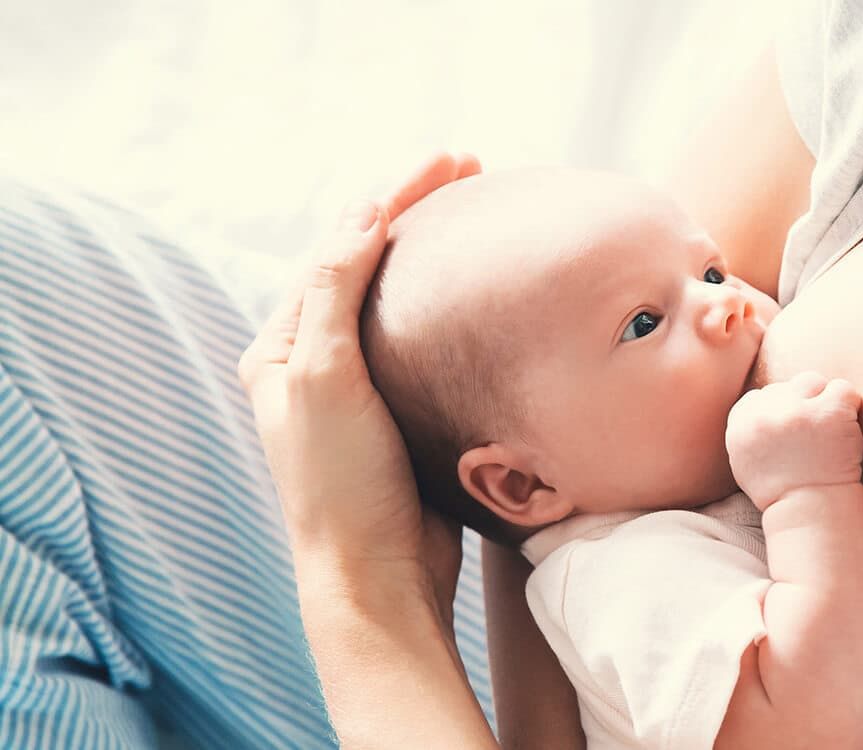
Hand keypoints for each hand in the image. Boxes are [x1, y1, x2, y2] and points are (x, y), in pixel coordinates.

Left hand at [239, 152, 480, 618]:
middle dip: (415, 209)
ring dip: (434, 250)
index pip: (340, 247)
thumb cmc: (341, 484)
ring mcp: (361, 388)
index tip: (452, 160)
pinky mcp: (402, 413)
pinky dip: (453, 302)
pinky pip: (427, 339)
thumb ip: (337, 290)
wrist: (378, 577)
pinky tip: (485, 289)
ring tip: (479, 210)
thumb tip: (363, 211)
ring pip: (399, 298)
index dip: (393, 196)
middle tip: (472, 166)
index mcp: (281, 347)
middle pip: (367, 263)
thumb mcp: (325, 378)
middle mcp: (315, 362)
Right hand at [725, 371, 862, 509]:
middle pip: (788, 387)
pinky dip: (850, 405)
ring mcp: (798, 410)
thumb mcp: (745, 460)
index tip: (793, 435)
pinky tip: (847, 429)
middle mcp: (766, 413)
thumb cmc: (782, 490)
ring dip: (824, 401)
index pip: (763, 395)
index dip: (781, 412)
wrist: (812, 512)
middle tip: (814, 436)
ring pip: (813, 381)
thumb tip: (760, 398)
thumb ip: (747, 428)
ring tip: (831, 430)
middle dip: (802, 405)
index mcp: (741, 423)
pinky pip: (843, 389)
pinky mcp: (830, 412)